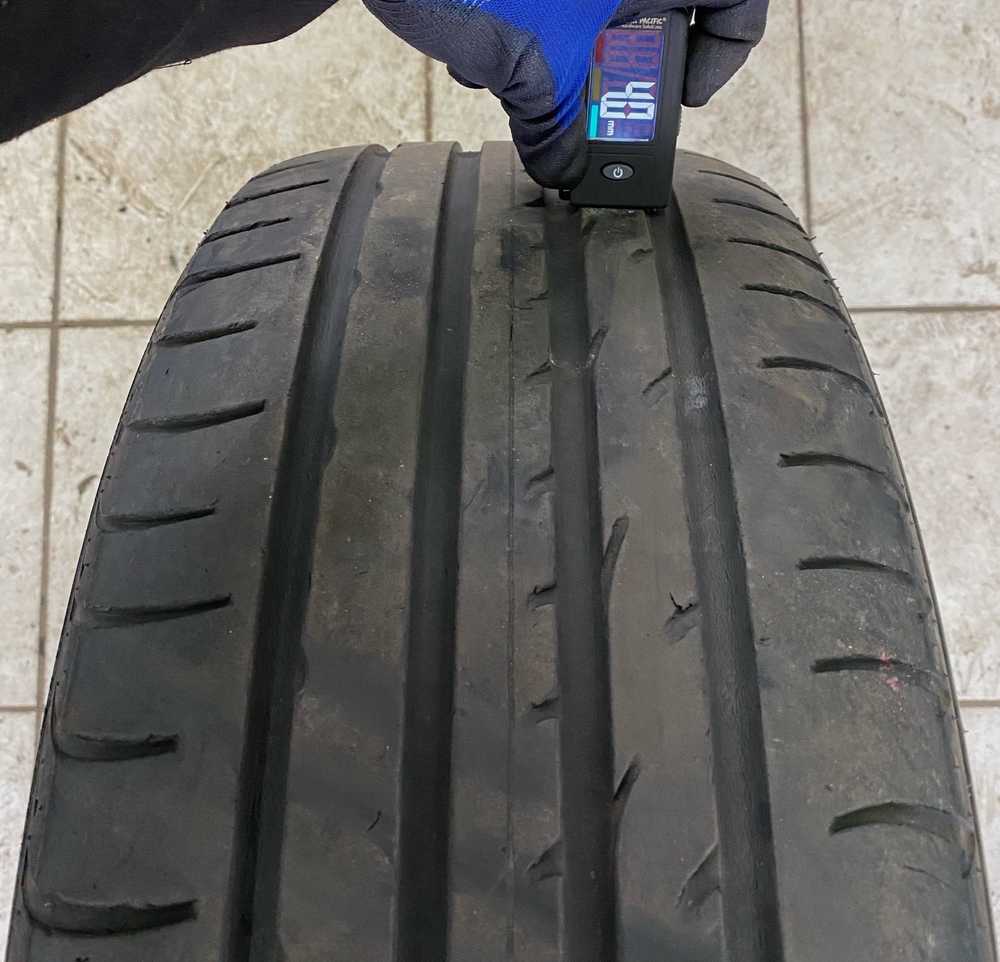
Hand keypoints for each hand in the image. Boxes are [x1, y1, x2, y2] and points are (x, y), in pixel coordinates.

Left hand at [364, 0, 768, 187]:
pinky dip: (531, 28)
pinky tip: (485, 52)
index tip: (688, 97)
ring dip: (565, 56)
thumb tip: (561, 170)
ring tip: (520, 83)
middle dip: (621, 69)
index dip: (727, 51)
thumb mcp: (527, 69)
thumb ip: (555, 127)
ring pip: (599, 8)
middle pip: (658, 9)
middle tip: (596, 110)